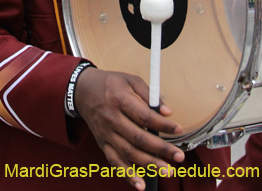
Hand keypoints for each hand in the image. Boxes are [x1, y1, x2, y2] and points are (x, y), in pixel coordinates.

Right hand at [74, 68, 182, 190]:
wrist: (83, 91)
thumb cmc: (110, 84)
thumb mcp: (130, 80)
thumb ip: (150, 95)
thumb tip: (168, 112)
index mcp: (120, 100)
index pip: (144, 116)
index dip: (162, 124)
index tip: (178, 129)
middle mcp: (112, 118)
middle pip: (138, 138)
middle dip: (160, 149)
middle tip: (179, 156)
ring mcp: (106, 133)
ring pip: (128, 152)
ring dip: (148, 164)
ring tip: (167, 171)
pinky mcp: (103, 143)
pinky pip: (114, 162)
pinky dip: (127, 174)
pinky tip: (140, 184)